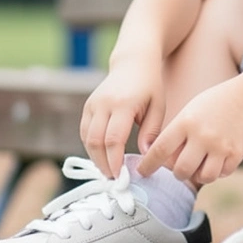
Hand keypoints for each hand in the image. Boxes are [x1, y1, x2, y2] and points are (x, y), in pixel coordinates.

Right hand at [80, 59, 165, 177]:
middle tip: (114, 179)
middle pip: (96, 141)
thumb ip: (151, 131)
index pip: (114, 139)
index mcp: (123, 104)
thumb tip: (145, 155)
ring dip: (95, 158)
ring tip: (108, 171)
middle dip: (103, 164)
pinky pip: (84, 131)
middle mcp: (104, 104)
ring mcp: (93, 104)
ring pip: (87, 138)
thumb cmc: (150, 86)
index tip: (120, 176)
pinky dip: (90, 147)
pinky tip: (102, 156)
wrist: (132, 62)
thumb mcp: (158, 106)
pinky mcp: (88, 106)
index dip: (114, 161)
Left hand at [138, 79, 242, 185]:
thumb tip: (165, 160)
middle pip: (180, 170)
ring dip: (199, 175)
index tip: (142, 171)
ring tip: (200, 166)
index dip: (148, 165)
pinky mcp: (236, 154)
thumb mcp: (192, 110)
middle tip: (180, 169)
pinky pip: (222, 174)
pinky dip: (218, 172)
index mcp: (185, 122)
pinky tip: (218, 161)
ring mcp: (220, 146)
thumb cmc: (218, 102)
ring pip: (202, 177)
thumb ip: (179, 132)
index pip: (159, 150)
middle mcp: (201, 136)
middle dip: (177, 173)